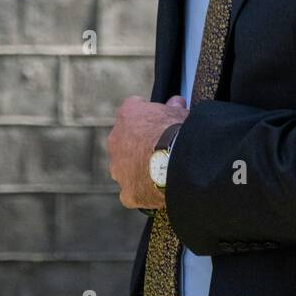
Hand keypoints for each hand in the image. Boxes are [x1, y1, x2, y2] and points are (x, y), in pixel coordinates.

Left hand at [108, 94, 188, 209]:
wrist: (179, 160)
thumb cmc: (178, 131)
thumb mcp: (180, 112)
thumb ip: (173, 107)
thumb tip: (176, 102)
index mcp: (127, 114)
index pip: (133, 111)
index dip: (148, 118)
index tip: (160, 124)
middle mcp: (115, 140)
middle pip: (125, 142)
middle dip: (139, 144)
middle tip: (160, 149)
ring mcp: (119, 168)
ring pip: (125, 168)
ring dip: (137, 169)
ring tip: (160, 172)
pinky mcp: (127, 192)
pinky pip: (131, 192)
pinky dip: (142, 192)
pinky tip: (158, 190)